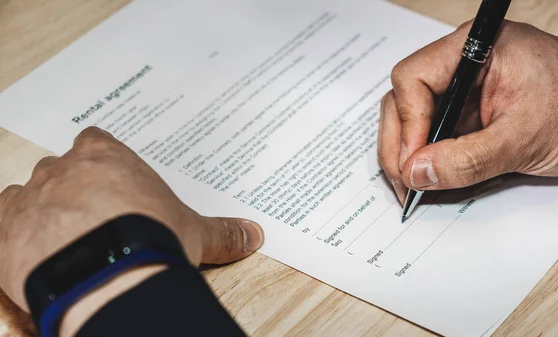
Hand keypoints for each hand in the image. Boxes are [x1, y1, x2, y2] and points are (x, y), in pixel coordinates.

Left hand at [0, 127, 263, 317]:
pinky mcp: (6, 228)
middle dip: (72, 190)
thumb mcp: (193, 234)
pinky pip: (3, 219)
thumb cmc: (151, 240)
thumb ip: (222, 232)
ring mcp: (32, 196)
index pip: (95, 143)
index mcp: (107, 159)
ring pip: (29, 193)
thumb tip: (254, 234)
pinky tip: (32, 254)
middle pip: (61, 169)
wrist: (109, 273)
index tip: (107, 183)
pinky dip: (13, 234)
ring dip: (41, 212)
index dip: (99, 162)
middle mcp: (64, 170)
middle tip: (90, 221)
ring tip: (62, 242)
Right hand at [378, 20, 557, 200]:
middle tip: (404, 183)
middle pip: (405, 98)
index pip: (414, 77)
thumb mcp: (524, 140)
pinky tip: (430, 180)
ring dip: (408, 154)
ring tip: (414, 187)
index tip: (413, 161)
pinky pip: (434, 131)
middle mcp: (462, 63)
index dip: (408, 121)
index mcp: (475, 49)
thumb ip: (466, 160)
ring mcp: (464, 88)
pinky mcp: (468, 110)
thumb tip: (416, 173)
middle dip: (400, 143)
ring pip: (413, 117)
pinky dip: (428, 157)